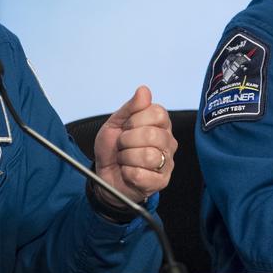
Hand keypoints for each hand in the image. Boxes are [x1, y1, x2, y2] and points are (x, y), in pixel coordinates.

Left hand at [91, 85, 176, 203]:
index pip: (158, 113)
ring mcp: (167, 163)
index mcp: (160, 125)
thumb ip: (131, 107)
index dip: (136, 120)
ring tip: (124, 159)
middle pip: (153, 135)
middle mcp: (168, 142)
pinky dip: (127, 173)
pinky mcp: (160, 182)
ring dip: (127, 158)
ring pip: (148, 156)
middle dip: (128, 140)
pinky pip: (142, 175)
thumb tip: (144, 90)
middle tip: (122, 145)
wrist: (105, 174)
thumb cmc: (113, 149)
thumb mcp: (115, 123)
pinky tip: (127, 172)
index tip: (126, 127)